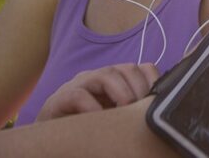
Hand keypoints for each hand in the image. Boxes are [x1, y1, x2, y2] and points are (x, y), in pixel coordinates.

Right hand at [36, 63, 158, 121]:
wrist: (48, 139)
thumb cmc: (86, 128)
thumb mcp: (115, 118)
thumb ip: (132, 111)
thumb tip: (158, 115)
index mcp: (115, 80)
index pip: (142, 68)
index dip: (153, 80)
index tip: (160, 101)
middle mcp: (98, 77)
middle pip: (127, 68)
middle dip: (140, 88)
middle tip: (142, 112)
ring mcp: (78, 84)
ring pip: (106, 74)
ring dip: (121, 93)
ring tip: (125, 113)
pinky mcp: (59, 99)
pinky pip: (78, 95)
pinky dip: (92, 107)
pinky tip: (100, 120)